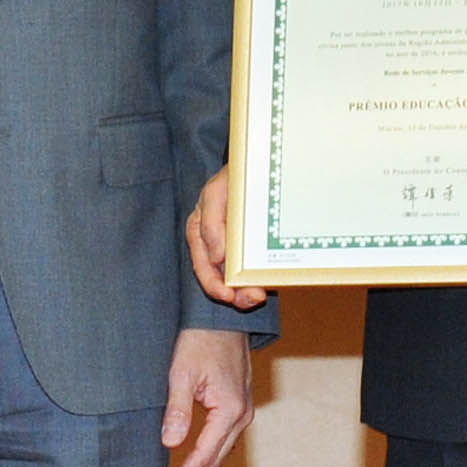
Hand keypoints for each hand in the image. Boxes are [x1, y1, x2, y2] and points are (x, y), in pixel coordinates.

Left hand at [161, 328, 251, 466]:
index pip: (203, 455)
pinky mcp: (238, 406)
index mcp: (229, 410)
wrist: (224, 316)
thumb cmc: (201, 340)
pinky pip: (223, 440)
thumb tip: (170, 444)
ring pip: (220, 452)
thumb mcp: (181, 373)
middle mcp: (241, 415)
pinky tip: (192, 463)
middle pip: (215, 460)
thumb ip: (177, 410)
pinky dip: (207, 455)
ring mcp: (243, 411)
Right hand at [184, 167, 270, 311]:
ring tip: (259, 297)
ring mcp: (233, 249)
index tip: (228, 294)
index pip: (203, 266)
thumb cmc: (232, 179)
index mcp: (199, 233)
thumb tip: (217, 257)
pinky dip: (258, 282)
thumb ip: (211, 223)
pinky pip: (252, 272)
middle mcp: (213, 245)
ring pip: (236, 281)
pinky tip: (267, 286)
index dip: (213, 284)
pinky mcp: (251, 251)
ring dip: (246, 293)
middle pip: (219, 279)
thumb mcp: (217, 193)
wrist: (257, 168)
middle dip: (234, 294)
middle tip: (253, 298)